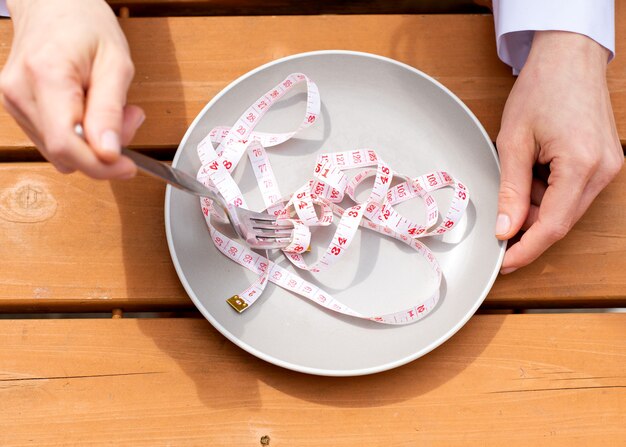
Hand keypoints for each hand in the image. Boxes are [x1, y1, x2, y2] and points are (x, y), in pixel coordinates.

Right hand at [0, 0, 143, 178]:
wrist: (52, 3)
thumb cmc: (85, 25)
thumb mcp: (115, 63)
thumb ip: (110, 111)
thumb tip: (108, 153)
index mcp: (45, 77)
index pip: (66, 144)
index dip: (99, 165)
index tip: (128, 166)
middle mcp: (20, 94)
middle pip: (65, 153)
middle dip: (103, 149)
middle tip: (130, 117)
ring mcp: (14, 104)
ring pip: (61, 152)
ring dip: (92, 142)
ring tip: (109, 105)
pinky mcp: (18, 110)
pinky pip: (55, 141)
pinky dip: (79, 136)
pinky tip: (90, 109)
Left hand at [496, 31, 622, 273]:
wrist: (568, 56)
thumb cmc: (542, 89)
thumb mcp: (513, 142)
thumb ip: (510, 190)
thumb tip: (505, 228)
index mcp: (581, 165)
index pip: (553, 226)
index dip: (526, 249)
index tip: (504, 263)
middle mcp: (602, 170)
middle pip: (562, 220)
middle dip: (528, 229)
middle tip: (498, 227)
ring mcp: (607, 166)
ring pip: (566, 208)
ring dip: (537, 207)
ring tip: (516, 181)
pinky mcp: (603, 161)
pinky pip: (573, 192)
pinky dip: (548, 193)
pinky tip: (531, 175)